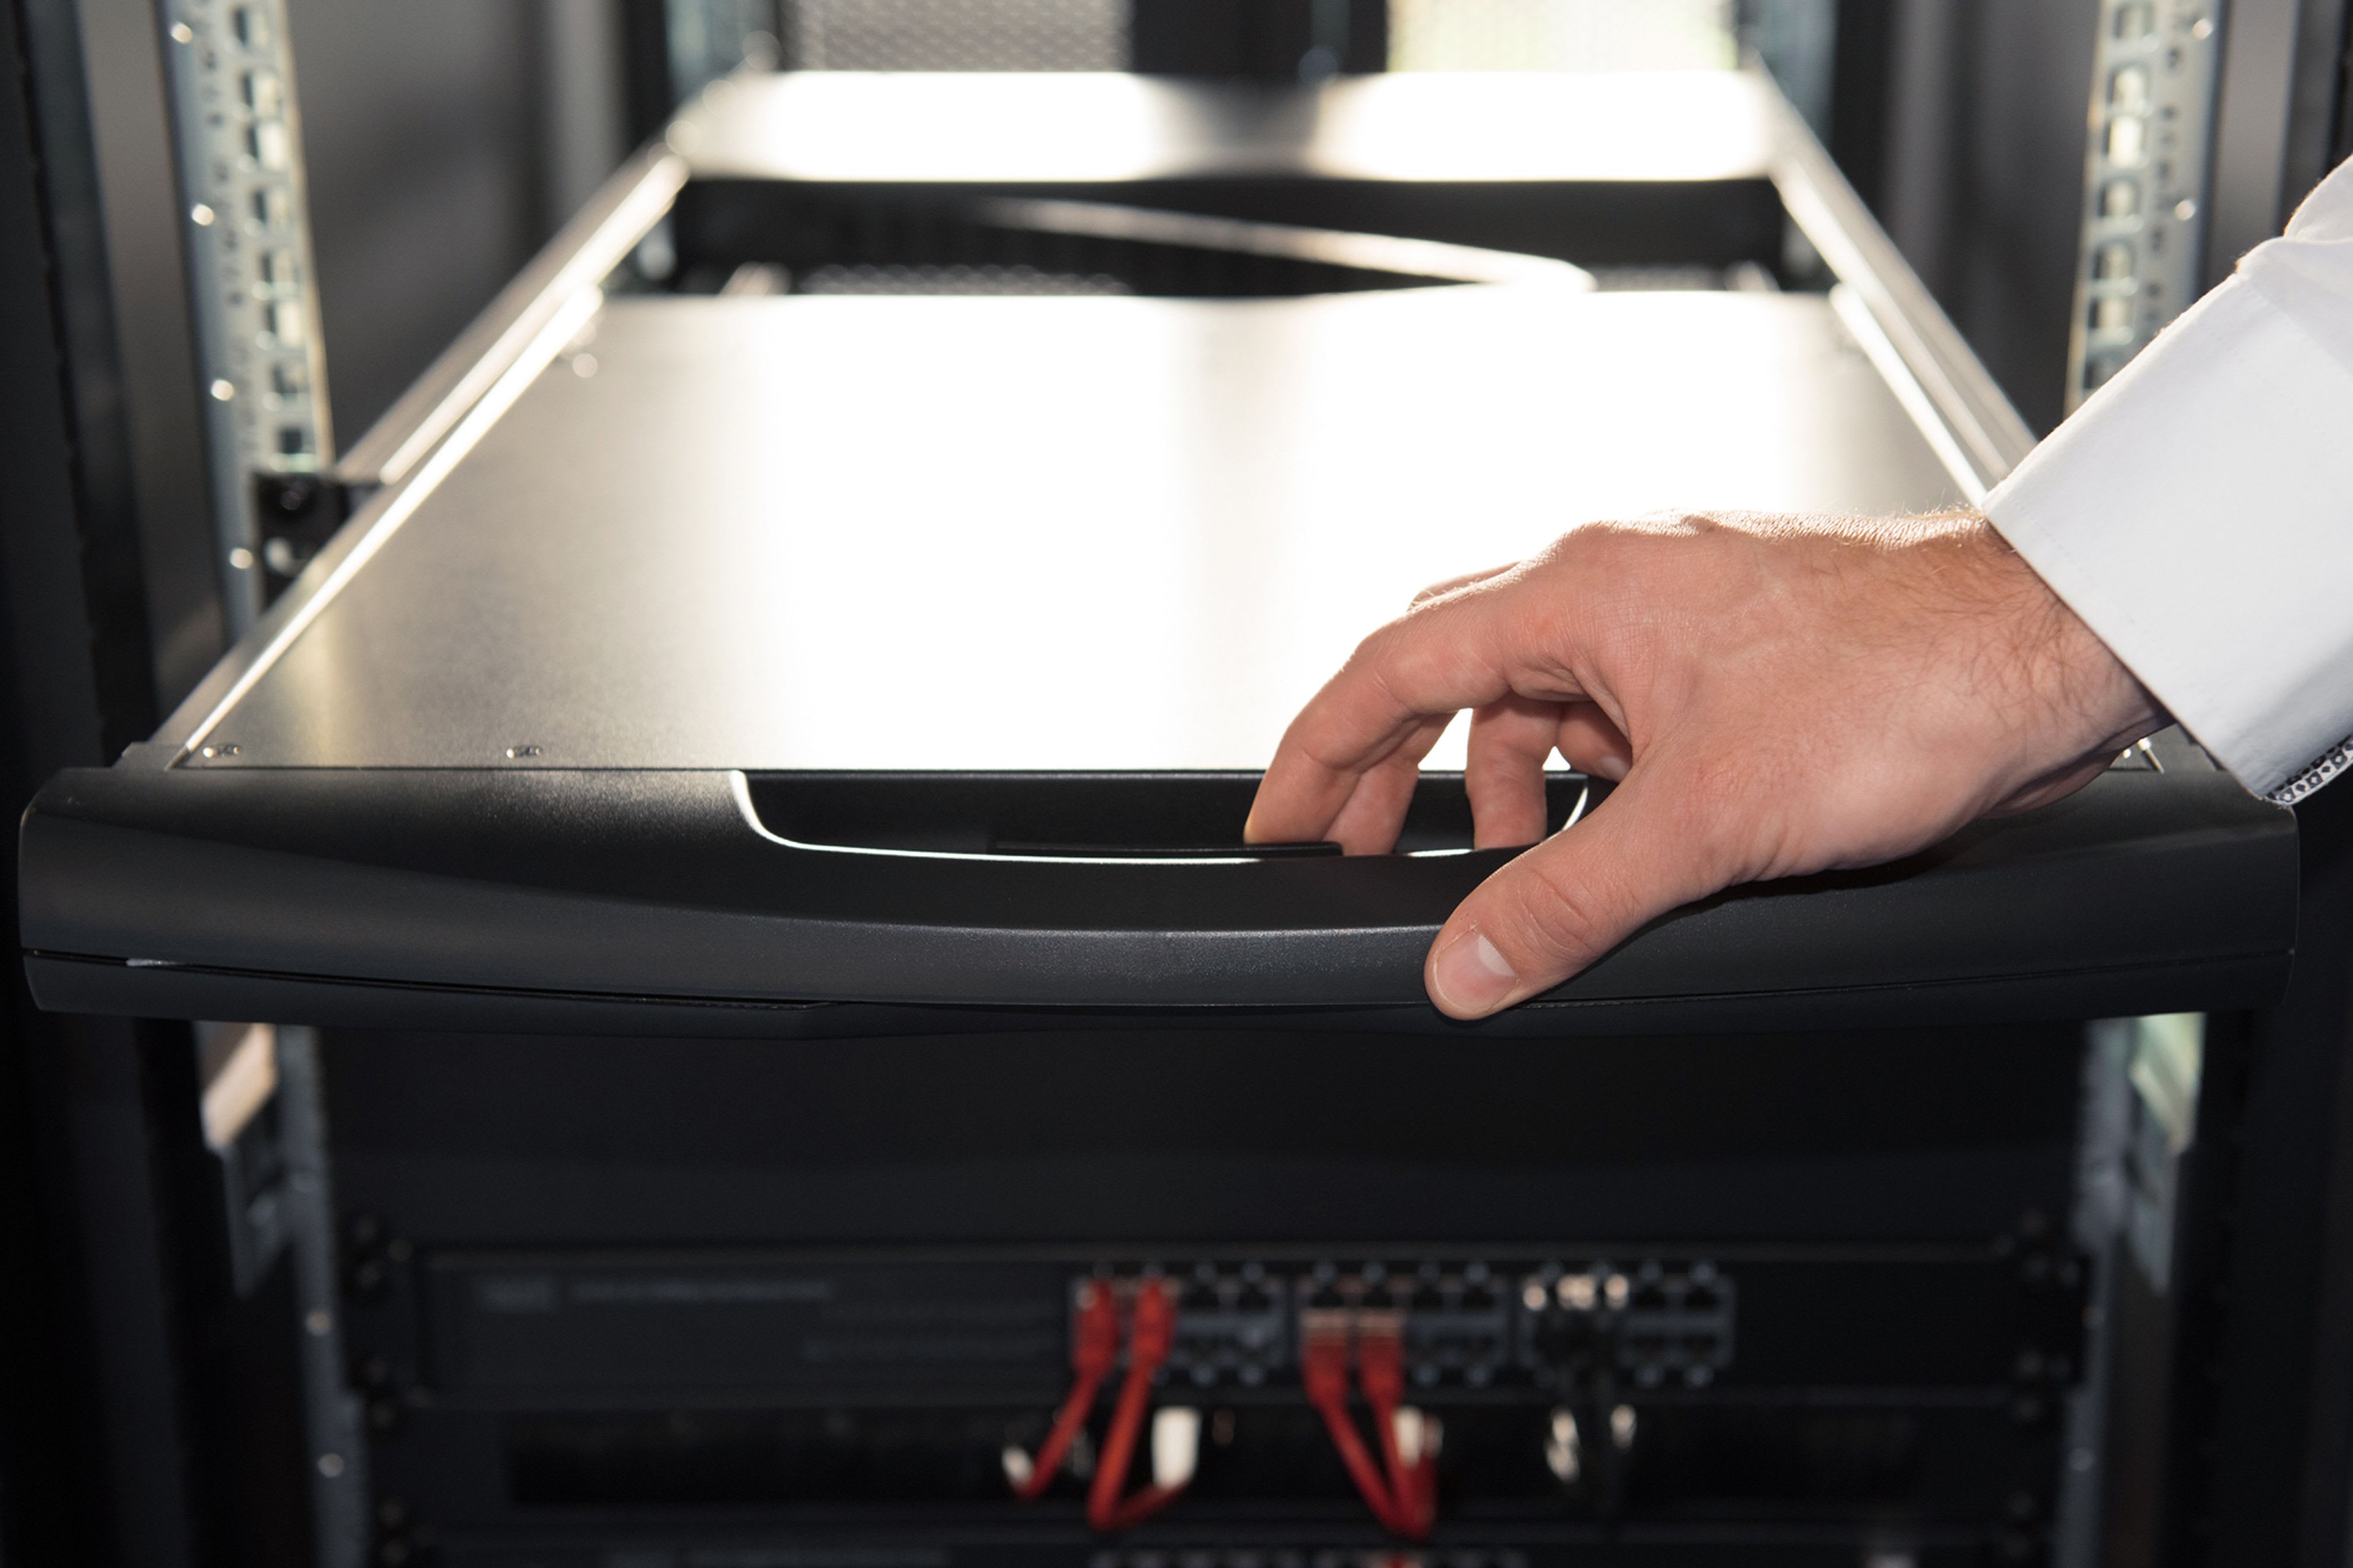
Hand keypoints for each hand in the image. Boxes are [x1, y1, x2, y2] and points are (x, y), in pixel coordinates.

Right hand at [1244, 512, 2163, 1018]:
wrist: (2051, 646)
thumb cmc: (1905, 677)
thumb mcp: (1706, 818)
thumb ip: (1567, 900)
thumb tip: (1463, 968)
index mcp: (1579, 589)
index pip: (1392, 666)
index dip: (1316, 749)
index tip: (1274, 816)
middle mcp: (1616, 584)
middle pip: (1449, 675)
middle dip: (1392, 771)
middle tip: (1355, 851)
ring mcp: (1675, 614)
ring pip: (1540, 700)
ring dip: (1507, 789)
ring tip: (1512, 874)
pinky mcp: (1732, 653)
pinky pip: (1617, 715)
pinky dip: (1591, 782)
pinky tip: (1618, 842)